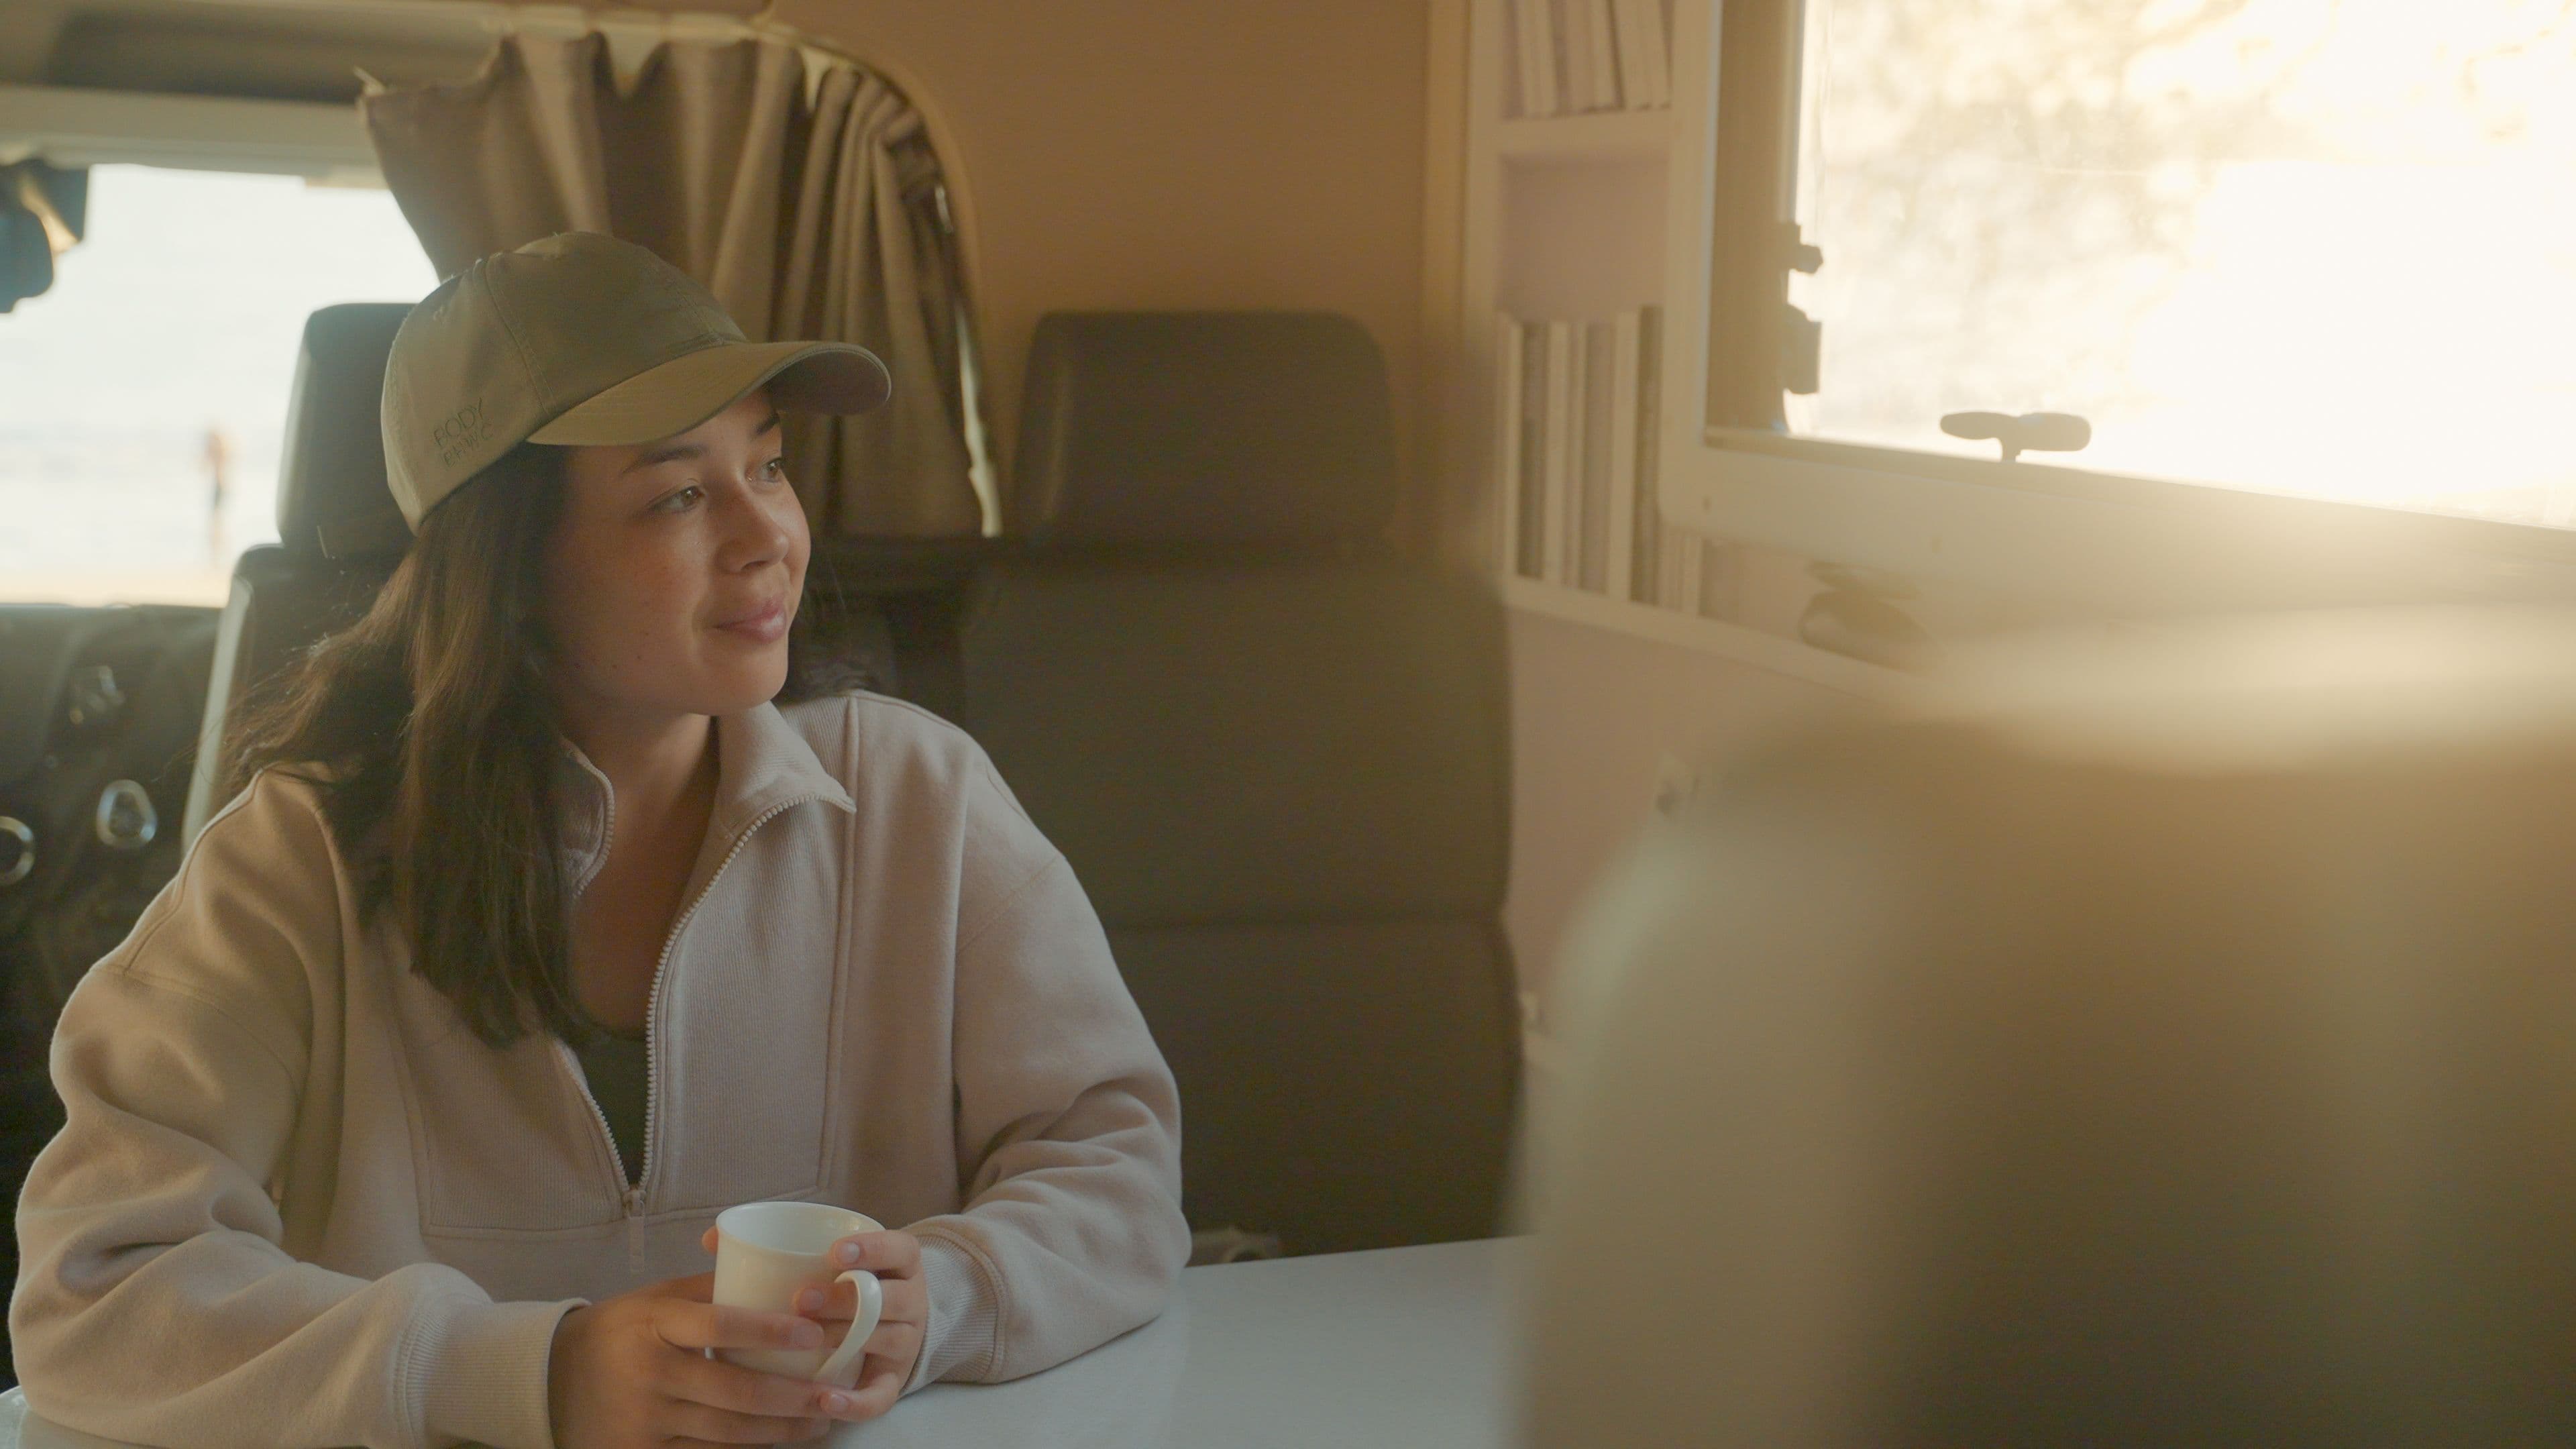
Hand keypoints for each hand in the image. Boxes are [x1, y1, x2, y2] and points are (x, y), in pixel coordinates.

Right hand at [546, 1271, 840, 1448]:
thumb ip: (709, 1288)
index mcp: (654, 1323)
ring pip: (728, 1433)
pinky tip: (777, 1444)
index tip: (814, 1334)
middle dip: (793, 1398)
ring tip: (820, 1422)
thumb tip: (776, 1271)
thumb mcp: (654, 1298)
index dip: (770, 1330)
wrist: (549, 1381)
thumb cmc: (618, 1331)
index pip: (719, 1324)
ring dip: (780, 1432)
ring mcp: (646, 1419)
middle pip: (735, 1391)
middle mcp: (651, 1373)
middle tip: (833, 1395)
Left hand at [697, 1224, 930, 1424]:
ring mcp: (905, 1341)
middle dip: (845, 1298)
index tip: (834, 1252)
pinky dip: (855, 1401)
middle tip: (802, 1299)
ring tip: (809, 1342)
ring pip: (885, 1340)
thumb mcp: (833, 1261)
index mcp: (898, 1264)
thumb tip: (713, 1238)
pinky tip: (825, 1402)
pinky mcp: (893, 1379)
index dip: (872, 1249)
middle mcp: (910, 1300)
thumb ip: (781, 1247)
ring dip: (845, 1339)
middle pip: (888, 1298)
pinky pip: (881, 1395)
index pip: (899, 1248)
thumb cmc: (846, 1287)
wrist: (890, 1326)